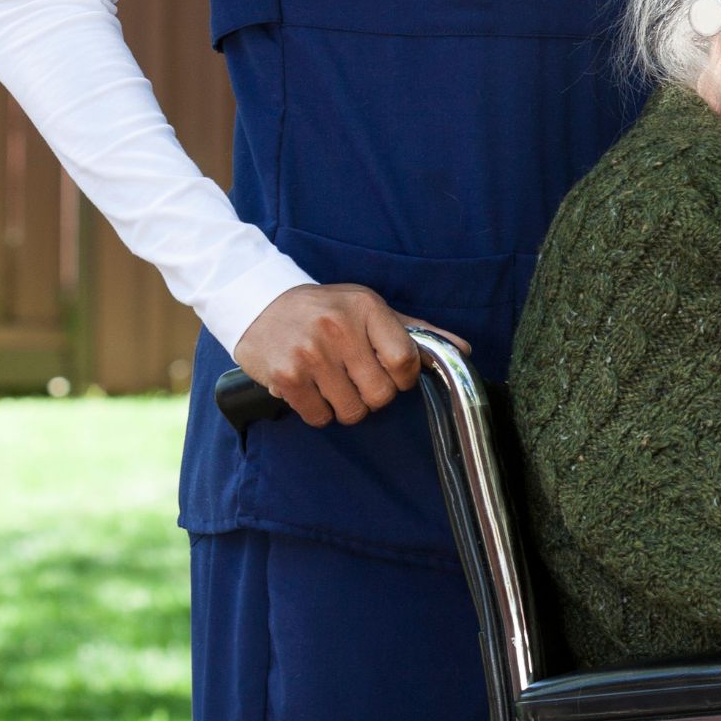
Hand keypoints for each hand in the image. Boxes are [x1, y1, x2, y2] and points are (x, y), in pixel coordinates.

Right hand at [231, 283, 471, 427]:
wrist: (258, 303)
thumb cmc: (325, 309)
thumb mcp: (370, 308)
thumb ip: (416, 331)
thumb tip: (463, 350)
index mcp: (367, 308)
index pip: (406, 360)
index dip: (403, 378)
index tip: (392, 375)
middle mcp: (339, 329)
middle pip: (382, 394)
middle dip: (374, 396)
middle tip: (357, 380)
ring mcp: (311, 354)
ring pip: (352, 411)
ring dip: (346, 406)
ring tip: (332, 383)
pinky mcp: (287, 376)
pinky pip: (320, 418)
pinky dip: (319, 412)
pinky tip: (311, 389)